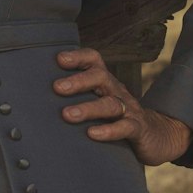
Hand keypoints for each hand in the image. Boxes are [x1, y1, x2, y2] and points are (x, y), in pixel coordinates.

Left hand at [52, 47, 191, 165]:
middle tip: (57, 88)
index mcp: (105, 82)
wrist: (157, 136)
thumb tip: (35, 94)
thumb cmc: (115, 116)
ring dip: (88, 108)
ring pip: (110, 104)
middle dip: (78, 81)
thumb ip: (74, 95)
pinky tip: (92, 134)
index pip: (94, 61)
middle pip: (100, 77)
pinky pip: (125, 127)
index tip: (58, 59)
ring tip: (67, 115)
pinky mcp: (138, 129)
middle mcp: (116, 91)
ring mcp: (129, 109)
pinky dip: (109, 130)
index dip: (78, 56)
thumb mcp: (97, 100)